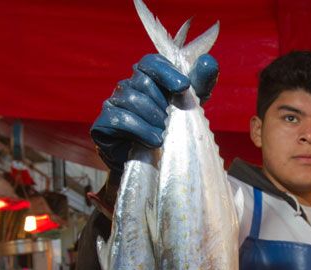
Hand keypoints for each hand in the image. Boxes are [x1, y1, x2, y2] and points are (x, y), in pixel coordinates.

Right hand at [90, 53, 218, 173]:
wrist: (152, 167)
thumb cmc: (172, 133)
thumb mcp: (190, 109)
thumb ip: (200, 86)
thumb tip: (208, 61)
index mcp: (147, 79)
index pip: (151, 62)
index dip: (167, 72)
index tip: (184, 86)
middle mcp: (127, 87)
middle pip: (142, 81)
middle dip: (162, 104)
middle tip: (170, 122)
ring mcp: (112, 104)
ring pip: (132, 99)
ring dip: (154, 119)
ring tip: (163, 135)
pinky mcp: (102, 124)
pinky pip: (120, 118)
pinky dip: (141, 130)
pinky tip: (153, 142)